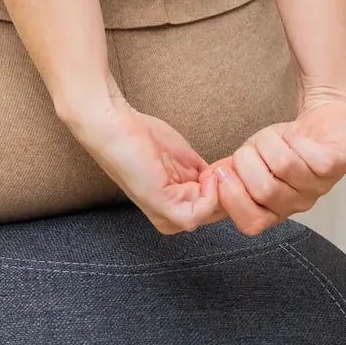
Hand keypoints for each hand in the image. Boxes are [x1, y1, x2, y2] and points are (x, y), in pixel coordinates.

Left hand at [59, 89, 220, 233]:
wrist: (115, 125)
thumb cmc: (144, 139)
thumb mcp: (186, 162)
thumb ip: (206, 177)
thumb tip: (230, 181)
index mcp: (175, 209)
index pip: (218, 210)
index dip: (231, 190)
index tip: (230, 170)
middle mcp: (171, 219)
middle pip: (219, 214)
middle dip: (230, 191)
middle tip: (226, 169)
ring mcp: (167, 216)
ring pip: (213, 214)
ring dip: (221, 189)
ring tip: (214, 170)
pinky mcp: (163, 208)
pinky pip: (200, 212)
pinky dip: (211, 192)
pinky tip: (206, 174)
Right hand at [209, 89, 345, 235]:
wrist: (322, 119)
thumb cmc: (282, 145)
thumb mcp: (248, 160)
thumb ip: (227, 174)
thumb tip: (204, 183)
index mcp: (274, 210)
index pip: (251, 224)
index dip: (232, 199)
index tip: (222, 173)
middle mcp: (298, 204)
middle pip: (264, 191)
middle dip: (247, 161)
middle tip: (249, 149)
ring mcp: (320, 187)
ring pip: (283, 167)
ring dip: (268, 143)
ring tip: (271, 138)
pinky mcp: (336, 165)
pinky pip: (306, 154)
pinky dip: (293, 138)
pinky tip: (294, 135)